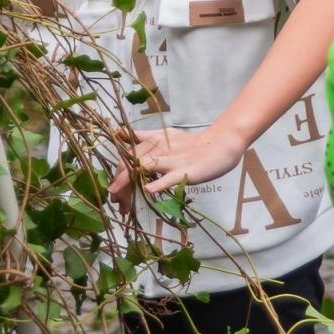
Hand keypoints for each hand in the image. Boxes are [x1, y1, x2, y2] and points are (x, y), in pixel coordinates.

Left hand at [108, 124, 247, 201]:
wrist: (220, 143)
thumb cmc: (192, 144)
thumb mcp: (165, 136)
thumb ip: (143, 136)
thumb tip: (119, 132)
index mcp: (154, 140)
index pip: (128, 155)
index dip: (117, 172)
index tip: (113, 190)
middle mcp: (160, 147)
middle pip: (132, 162)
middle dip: (119, 182)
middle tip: (114, 201)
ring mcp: (173, 159)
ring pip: (145, 168)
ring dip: (129, 183)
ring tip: (119, 199)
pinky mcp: (186, 170)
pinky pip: (170, 177)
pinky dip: (159, 183)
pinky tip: (148, 191)